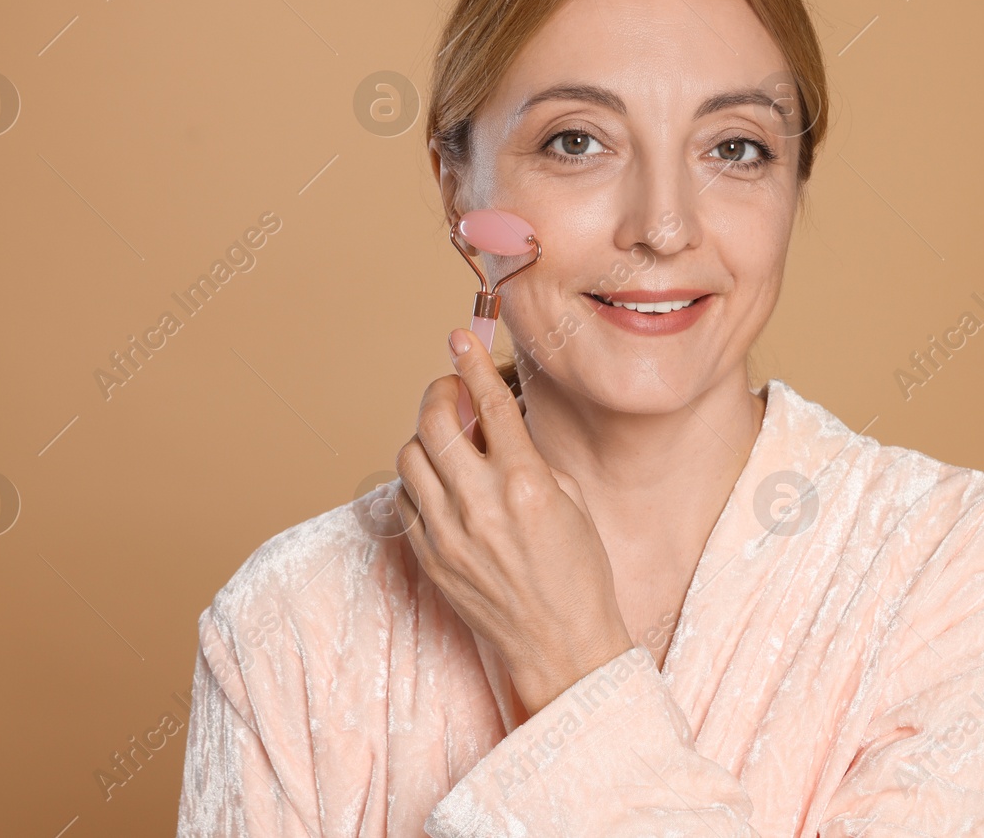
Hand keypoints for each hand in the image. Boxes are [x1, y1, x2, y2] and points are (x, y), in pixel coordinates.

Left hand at [393, 329, 634, 716]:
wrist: (560, 644)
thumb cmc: (578, 573)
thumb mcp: (570, 500)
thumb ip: (527, 457)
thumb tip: (493, 423)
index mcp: (526, 484)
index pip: (490, 405)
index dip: (470, 363)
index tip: (458, 339)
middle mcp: (481, 505)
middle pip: (435, 423)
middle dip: (440, 393)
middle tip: (451, 390)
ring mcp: (448, 533)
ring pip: (410, 457)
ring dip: (426, 437)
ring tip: (449, 441)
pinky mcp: (429, 558)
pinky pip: (405, 500)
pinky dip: (419, 481)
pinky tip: (441, 484)